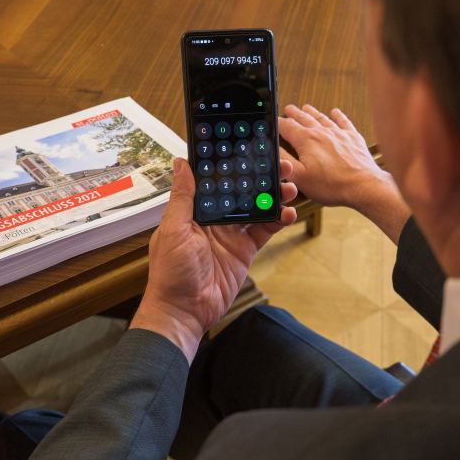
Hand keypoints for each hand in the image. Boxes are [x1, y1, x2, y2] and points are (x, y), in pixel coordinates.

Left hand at [130, 157, 297, 362]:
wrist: (184, 312)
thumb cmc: (170, 274)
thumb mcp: (173, 230)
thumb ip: (183, 197)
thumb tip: (181, 163)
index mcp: (193, 210)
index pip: (214, 180)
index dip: (230, 165)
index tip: (246, 148)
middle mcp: (212, 219)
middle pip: (239, 191)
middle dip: (259, 177)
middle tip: (279, 164)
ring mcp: (230, 234)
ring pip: (255, 208)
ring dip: (273, 196)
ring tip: (289, 186)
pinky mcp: (244, 251)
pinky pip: (263, 231)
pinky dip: (277, 220)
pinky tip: (288, 212)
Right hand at [279, 104, 410, 242]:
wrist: (363, 186)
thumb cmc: (332, 185)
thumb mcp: (300, 176)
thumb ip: (284, 159)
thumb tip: (273, 147)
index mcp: (306, 140)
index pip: (286, 126)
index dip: (278, 123)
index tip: (274, 120)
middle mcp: (322, 132)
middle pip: (303, 119)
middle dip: (294, 114)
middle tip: (288, 108)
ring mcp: (339, 134)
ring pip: (321, 118)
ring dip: (312, 112)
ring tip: (306, 107)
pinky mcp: (353, 138)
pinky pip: (344, 122)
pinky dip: (338, 116)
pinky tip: (335, 112)